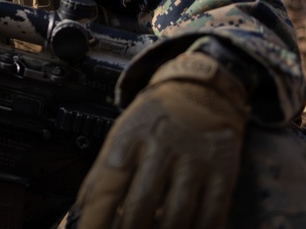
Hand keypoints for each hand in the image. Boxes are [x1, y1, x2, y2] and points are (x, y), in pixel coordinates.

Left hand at [74, 52, 249, 228]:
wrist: (200, 90)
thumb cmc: (154, 119)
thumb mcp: (122, 134)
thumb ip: (104, 173)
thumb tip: (83, 212)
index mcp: (131, 136)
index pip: (109, 181)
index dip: (96, 214)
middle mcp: (162, 145)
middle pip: (143, 201)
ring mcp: (195, 159)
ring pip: (177, 212)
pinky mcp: (223, 171)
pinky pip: (212, 212)